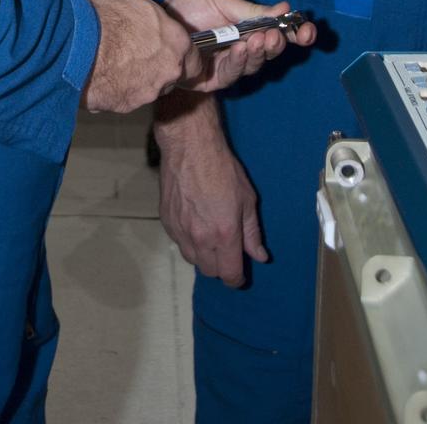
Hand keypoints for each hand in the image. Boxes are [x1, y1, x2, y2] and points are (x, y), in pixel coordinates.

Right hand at [82, 0, 202, 112]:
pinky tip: (101, 73)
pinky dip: (117, 87)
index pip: (194, 57)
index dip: (180, 53)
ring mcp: (148, 91)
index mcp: (175, 41)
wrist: (74, 45)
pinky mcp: (126, 105)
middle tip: (135, 52)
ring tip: (112, 61)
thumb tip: (148, 21)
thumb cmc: (102, 16)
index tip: (167, 48)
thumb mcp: (133, 0)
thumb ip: (151, 17)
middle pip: (172, 74)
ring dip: (136, 77)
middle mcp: (168, 70)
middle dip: (158, 66)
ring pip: (149, 86)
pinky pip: (126, 96)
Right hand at [155, 96, 264, 287]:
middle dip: (221, 267)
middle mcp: (200, 238)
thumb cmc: (222, 169)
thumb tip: (259, 256)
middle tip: (227, 250)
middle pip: (210, 271)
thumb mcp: (247, 199)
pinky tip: (195, 223)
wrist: (190, 147)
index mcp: (224, 235)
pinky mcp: (167, 221)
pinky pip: (179, 242)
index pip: (229, 274)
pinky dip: (188, 240)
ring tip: (210, 236)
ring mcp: (180, 230)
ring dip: (203, 256)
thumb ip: (252, 233)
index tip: (240, 275)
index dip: (237, 279)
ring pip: (192, 259)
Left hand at [166, 0, 316, 91]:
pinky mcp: (212, 80)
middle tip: (277, 34)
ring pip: (252, 65)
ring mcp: (227, 66)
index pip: (278, 35)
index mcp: (248, 29)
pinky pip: (231, 74)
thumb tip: (285, 9)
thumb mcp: (224, 3)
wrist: (160, 14)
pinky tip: (239, 48)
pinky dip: (237, 61)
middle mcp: (241, 49)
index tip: (308, 31)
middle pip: (269, 54)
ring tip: (257, 39)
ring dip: (257, 52)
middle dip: (276, 44)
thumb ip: (253, 11)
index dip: (296, 35)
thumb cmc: (191, 6)